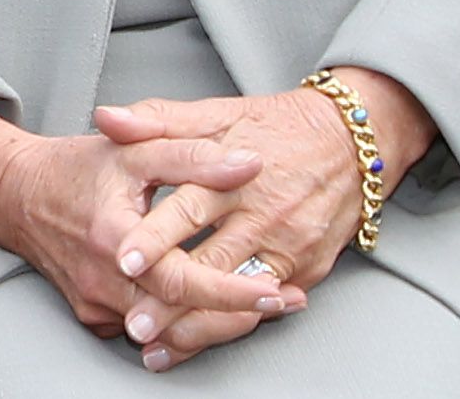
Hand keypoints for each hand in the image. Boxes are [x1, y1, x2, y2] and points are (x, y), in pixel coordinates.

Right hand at [0, 94, 297, 339]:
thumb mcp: (136, 151)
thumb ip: (193, 154)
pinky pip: (145, 327)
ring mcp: (96, 304)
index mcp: (113, 237)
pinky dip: (182, 320)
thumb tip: (249, 163)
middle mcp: (102, 281)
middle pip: (181, 318)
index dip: (231, 290)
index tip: (274, 290)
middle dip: (239, 315)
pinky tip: (216, 307)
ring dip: (216, 322)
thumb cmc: (77, 168)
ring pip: (166, 331)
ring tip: (264, 306)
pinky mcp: (93, 315)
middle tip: (287, 301)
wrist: (15, 194)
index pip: (182, 280)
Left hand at [95, 68, 435, 369]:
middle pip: (211, 264)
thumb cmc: (276, 127)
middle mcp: (262, 215)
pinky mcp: (307, 269)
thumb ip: (158, 120)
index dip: (156, 236)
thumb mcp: (217, 113)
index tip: (124, 259)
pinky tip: (203, 340)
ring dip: (199, 324)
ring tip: (161, 347)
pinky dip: (234, 324)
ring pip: (237, 295)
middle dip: (171, 299)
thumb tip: (107, 118)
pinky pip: (267, 305)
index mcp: (234, 176)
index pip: (189, 208)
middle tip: (135, 324)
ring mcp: (288, 247)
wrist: (353, 141)